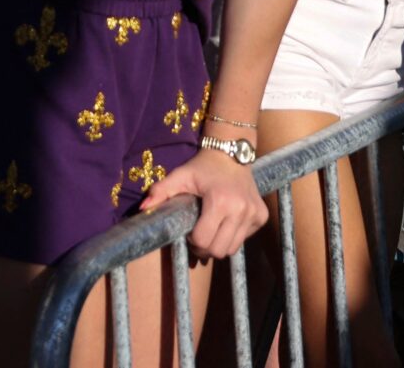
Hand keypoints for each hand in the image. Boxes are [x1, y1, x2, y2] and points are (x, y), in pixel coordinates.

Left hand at [140, 142, 269, 257]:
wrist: (232, 152)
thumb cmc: (202, 167)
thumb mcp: (180, 176)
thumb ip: (160, 191)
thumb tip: (142, 209)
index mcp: (220, 201)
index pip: (204, 240)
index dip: (192, 240)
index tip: (189, 231)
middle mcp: (241, 210)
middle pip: (219, 250)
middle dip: (205, 248)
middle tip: (199, 236)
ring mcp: (254, 214)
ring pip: (232, 249)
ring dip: (219, 245)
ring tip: (211, 230)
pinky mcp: (262, 216)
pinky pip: (244, 239)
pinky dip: (233, 236)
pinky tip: (226, 222)